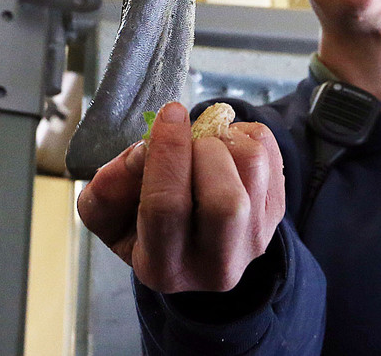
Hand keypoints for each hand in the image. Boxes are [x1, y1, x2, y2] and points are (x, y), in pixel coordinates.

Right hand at [76, 100, 284, 293]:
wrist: (186, 241)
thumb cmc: (139, 220)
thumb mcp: (105, 212)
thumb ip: (109, 183)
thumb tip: (147, 150)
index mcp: (162, 267)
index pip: (167, 207)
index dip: (167, 153)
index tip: (169, 114)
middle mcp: (214, 264)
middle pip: (225, 203)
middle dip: (205, 151)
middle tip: (190, 137)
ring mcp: (253, 241)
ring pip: (253, 169)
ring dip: (225, 139)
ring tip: (204, 143)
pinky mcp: (275, 215)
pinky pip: (271, 155)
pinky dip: (246, 135)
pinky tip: (223, 148)